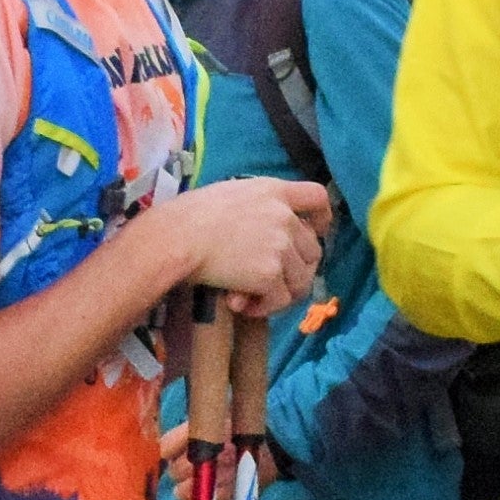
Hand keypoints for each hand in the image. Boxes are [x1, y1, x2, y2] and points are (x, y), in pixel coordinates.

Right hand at [145, 175, 332, 315]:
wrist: (177, 238)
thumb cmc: (191, 215)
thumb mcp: (232, 194)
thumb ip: (259, 206)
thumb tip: (267, 231)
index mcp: (275, 191)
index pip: (318, 198)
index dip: (322, 219)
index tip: (316, 232)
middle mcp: (285, 218)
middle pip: (314, 250)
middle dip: (296, 269)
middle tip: (272, 281)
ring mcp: (280, 247)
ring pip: (301, 280)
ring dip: (278, 293)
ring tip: (252, 297)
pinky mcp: (270, 274)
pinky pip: (280, 300)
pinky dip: (263, 308)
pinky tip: (240, 305)